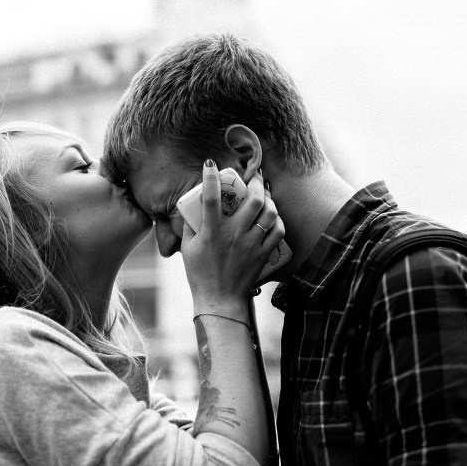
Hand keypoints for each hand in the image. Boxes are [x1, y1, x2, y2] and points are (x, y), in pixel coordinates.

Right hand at [181, 160, 284, 313]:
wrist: (220, 301)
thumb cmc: (200, 275)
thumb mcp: (188, 248)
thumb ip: (190, 226)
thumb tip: (193, 208)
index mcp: (213, 231)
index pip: (212, 197)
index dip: (211, 177)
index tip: (211, 164)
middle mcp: (234, 234)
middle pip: (253, 200)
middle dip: (256, 183)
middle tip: (255, 177)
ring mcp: (251, 244)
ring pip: (270, 213)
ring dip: (269, 200)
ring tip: (265, 195)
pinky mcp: (263, 254)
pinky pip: (278, 231)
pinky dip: (277, 221)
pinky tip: (272, 217)